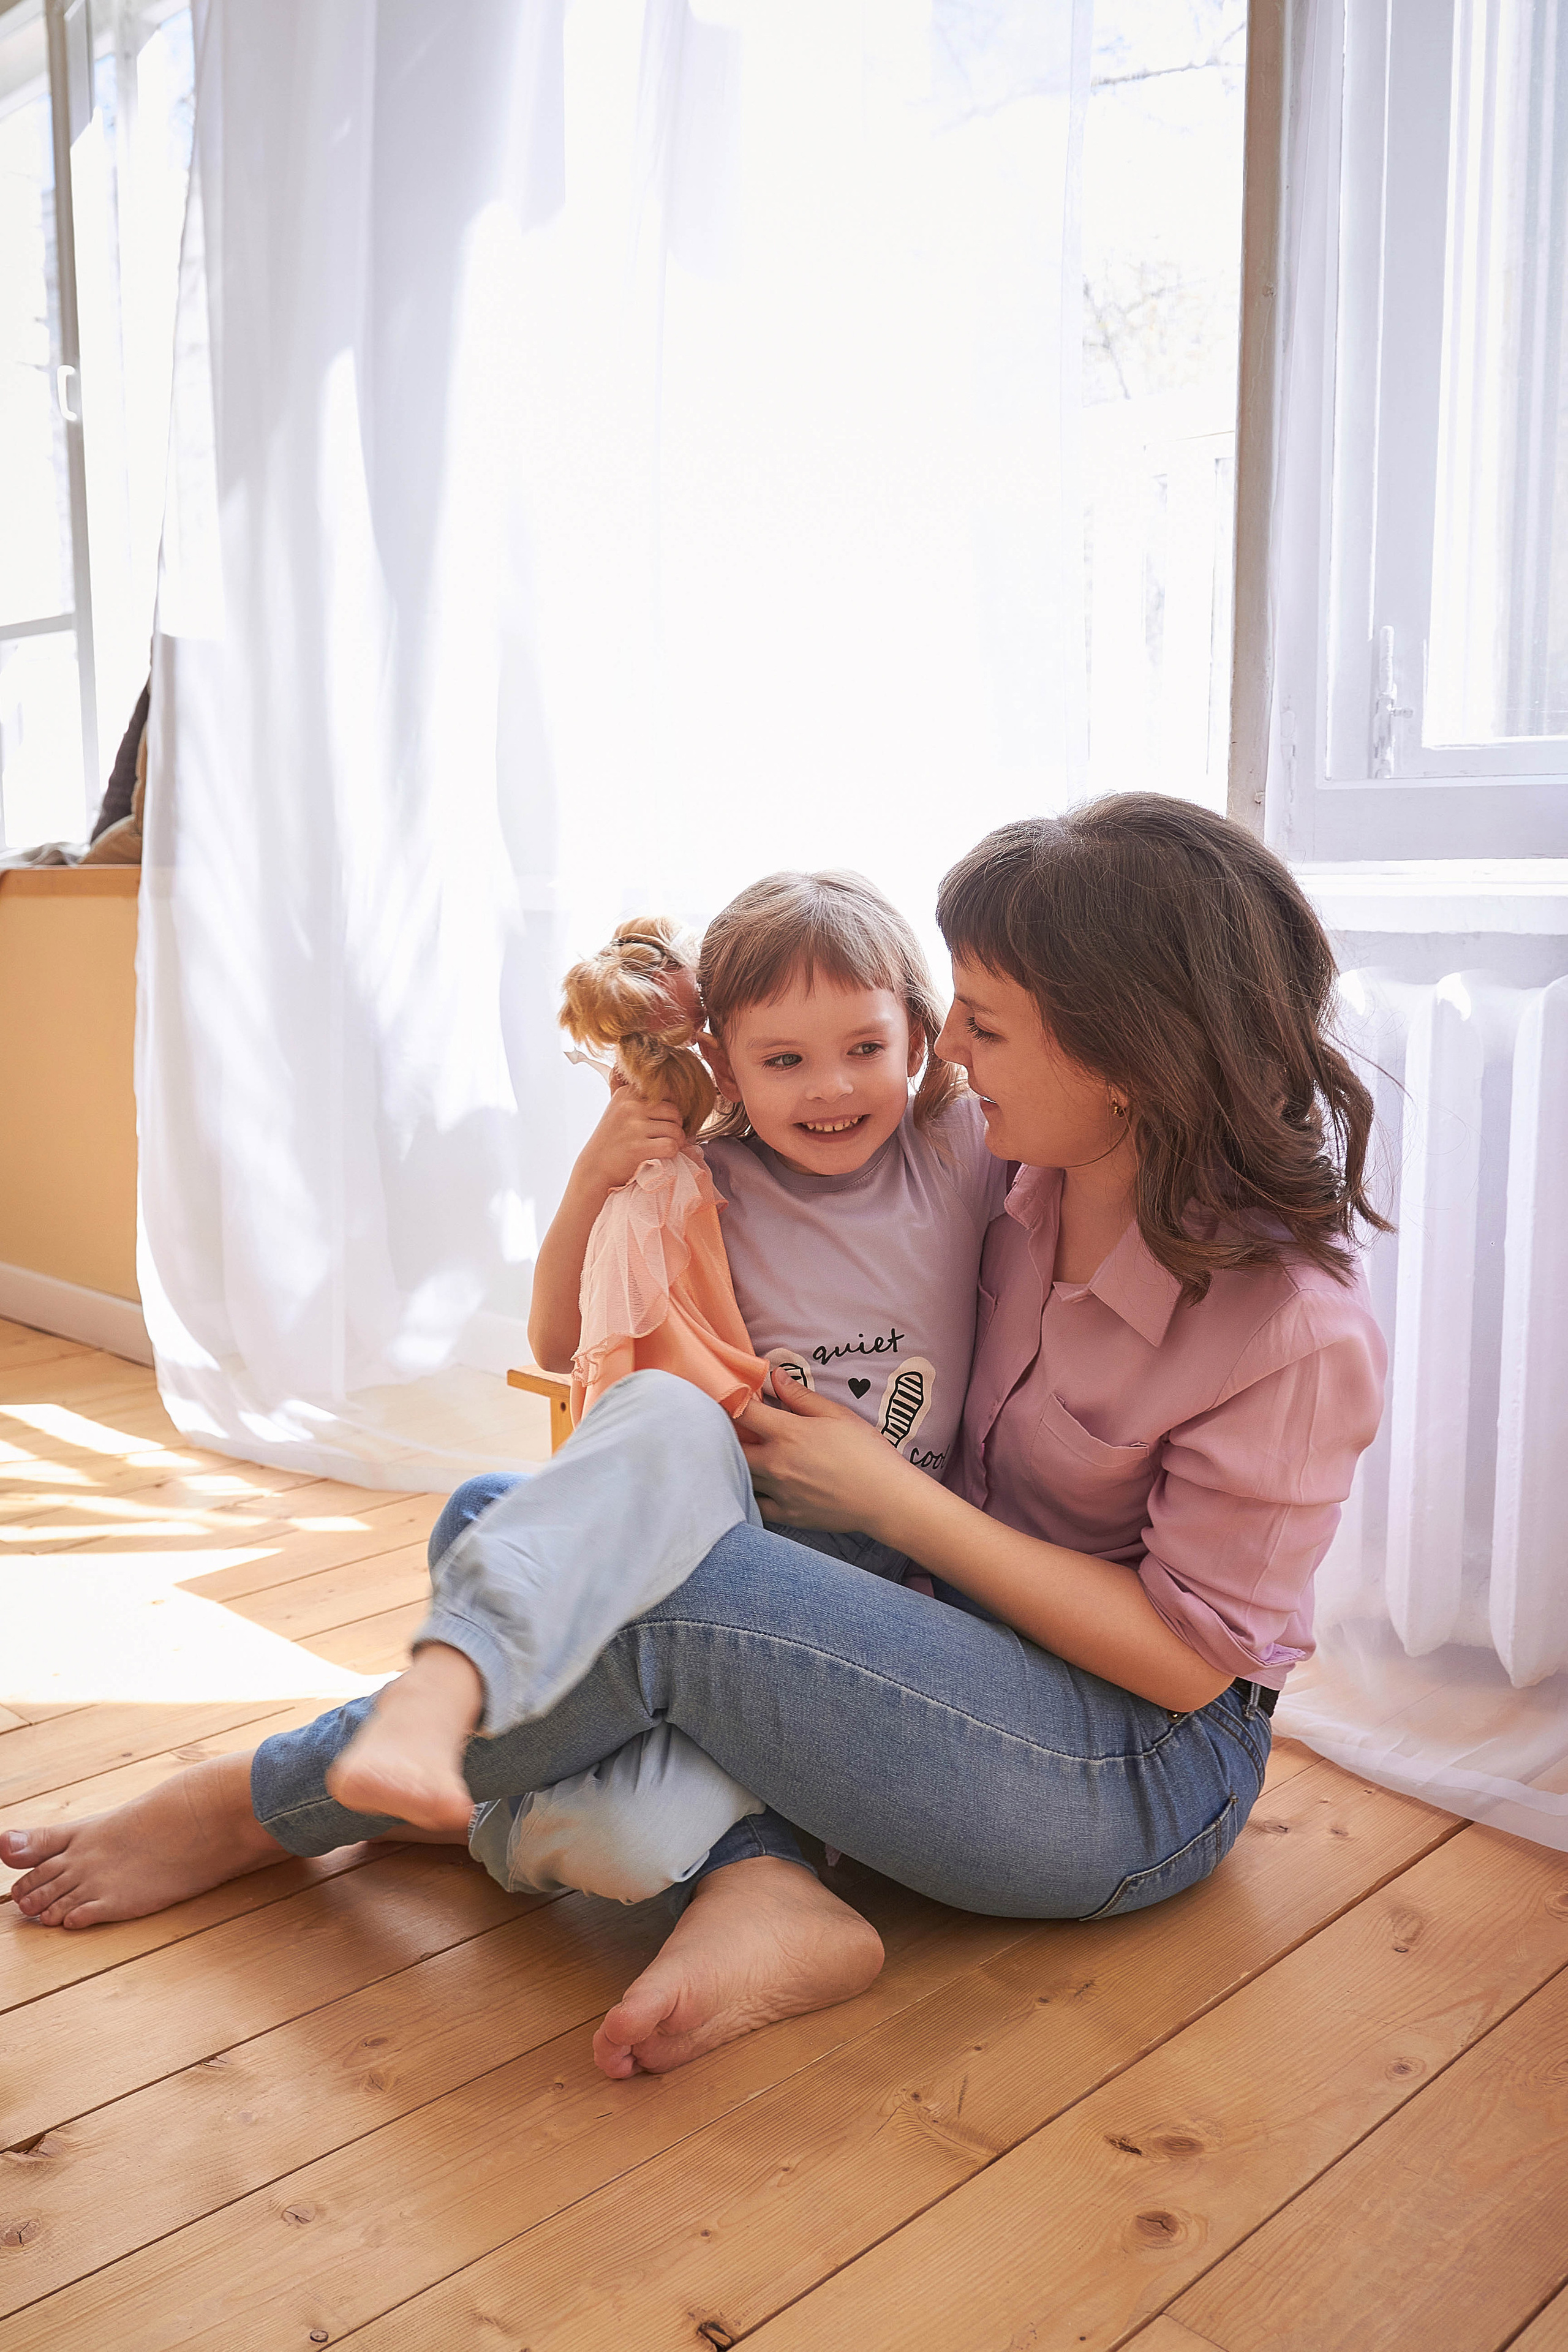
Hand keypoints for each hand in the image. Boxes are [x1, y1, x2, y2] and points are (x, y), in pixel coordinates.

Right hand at [576, 1083, 686, 1194]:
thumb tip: (677, 1092)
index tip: (662, 1121)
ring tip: (666, 1146)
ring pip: (675, 1129)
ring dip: (676, 1141)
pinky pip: (671, 1145)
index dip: (670, 1109)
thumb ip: (642, 1099)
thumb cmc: (612, 1140)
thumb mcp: (620, 1110)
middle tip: (667, 1137)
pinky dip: (672, 1152)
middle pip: (674, 1111)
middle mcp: (629, 1106)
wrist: (594, 1168)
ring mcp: (633, 1126)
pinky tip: (663, 1155)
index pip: (666, 1092)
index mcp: (626, 1093)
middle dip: (676, 1126)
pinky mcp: (638, 1147)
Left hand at [736, 1373, 916, 1535]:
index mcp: (788, 1433)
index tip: (730, 1398)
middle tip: (736, 1428)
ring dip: (739, 1463)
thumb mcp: (838, 1415)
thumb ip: (802, 1396)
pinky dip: (750, 1495)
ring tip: (747, 1453)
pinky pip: (755, 1505)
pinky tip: (757, 1486)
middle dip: (729, 1435)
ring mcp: (779, 1492)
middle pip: (733, 1447)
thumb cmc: (867, 1452)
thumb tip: (776, 1377)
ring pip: (741, 1476)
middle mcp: (776, 1463)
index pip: (742, 1413)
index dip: (730, 1401)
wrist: (886, 1499)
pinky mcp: (787, 1514)